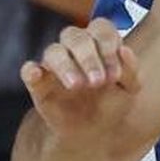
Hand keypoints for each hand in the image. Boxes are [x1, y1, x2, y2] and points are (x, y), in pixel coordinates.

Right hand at [21, 18, 138, 139]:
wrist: (96, 132)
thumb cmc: (112, 103)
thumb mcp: (129, 90)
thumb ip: (131, 71)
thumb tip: (125, 49)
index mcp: (98, 43)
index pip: (100, 28)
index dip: (108, 45)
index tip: (115, 74)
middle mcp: (74, 49)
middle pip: (75, 36)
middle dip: (88, 57)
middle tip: (97, 82)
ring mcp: (55, 65)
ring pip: (53, 51)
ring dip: (65, 65)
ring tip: (77, 85)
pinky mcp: (39, 84)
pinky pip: (29, 71)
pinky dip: (31, 71)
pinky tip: (37, 75)